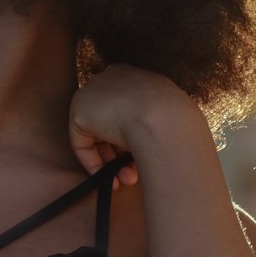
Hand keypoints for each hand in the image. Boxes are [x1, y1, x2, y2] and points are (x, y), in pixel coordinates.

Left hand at [68, 63, 183, 189]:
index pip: (127, 108)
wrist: (165, 120)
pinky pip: (82, 141)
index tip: (139, 157)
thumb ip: (153, 122)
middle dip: (120, 153)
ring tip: (127, 179)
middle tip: (131, 174)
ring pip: (98, 135)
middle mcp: (112, 79)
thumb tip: (147, 142)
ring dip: (112, 162)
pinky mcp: (79, 109)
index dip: (131, 136)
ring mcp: (93, 92)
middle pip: (109, 122)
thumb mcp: (169, 117)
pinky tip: (109, 176)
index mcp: (136, 77)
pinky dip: (93, 162)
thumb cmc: (176, 121)